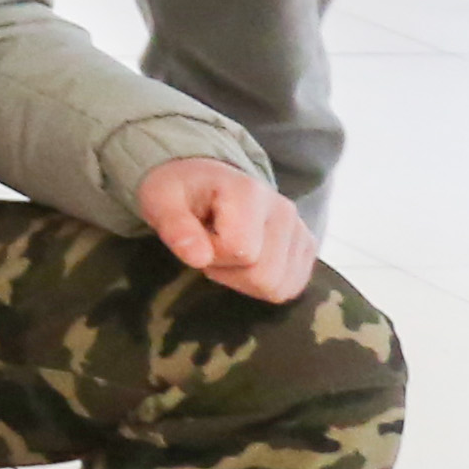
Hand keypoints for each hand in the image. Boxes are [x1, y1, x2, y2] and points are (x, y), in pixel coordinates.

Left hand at [138, 154, 313, 303]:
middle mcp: (284, 210)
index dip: (211, 254)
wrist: (205, 181)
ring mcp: (300, 229)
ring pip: (279, 287)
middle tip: (209, 248)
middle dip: (228, 272)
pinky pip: (290, 288)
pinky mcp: (307, 247)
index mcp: (249, 192)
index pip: (240, 250)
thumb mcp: (160, 200)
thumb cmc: (181, 191)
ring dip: (244, 280)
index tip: (196, 237)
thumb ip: (175, 226)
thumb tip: (197, 257)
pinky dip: (263, 285)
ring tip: (226, 252)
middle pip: (264, 275)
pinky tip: (245, 262)